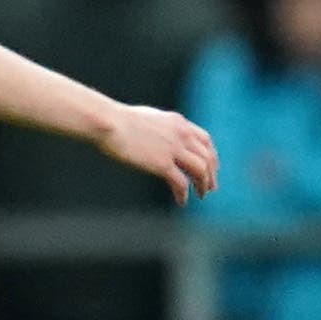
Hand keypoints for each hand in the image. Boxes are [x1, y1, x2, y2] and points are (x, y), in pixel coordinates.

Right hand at [98, 105, 216, 199]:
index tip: (211, 168)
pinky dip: (183, 194)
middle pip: (207, 157)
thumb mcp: (147, 118)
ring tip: (200, 196)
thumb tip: (158, 137)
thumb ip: (160, 128)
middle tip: (210, 188)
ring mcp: (173, 149)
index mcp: (178, 122)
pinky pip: (181, 183)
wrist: (109, 123)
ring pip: (200, 170)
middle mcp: (181, 134)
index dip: (211, 156)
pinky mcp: (162, 164)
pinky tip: (181, 201)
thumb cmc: (118, 120)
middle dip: (211, 174)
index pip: (205, 140)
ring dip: (202, 185)